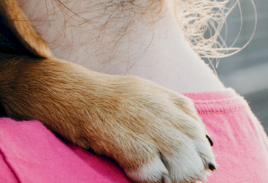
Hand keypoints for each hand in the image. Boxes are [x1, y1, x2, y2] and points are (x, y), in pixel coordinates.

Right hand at [0, 56, 215, 182]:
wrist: (61, 93)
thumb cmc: (96, 101)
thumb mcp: (137, 95)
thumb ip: (166, 110)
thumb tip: (197, 137)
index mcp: (157, 94)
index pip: (192, 121)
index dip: (201, 144)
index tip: (205, 161)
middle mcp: (151, 105)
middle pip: (189, 138)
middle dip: (196, 163)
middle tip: (196, 179)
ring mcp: (136, 120)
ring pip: (176, 153)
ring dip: (180, 174)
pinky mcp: (119, 136)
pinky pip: (148, 163)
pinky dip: (154, 177)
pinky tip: (148, 179)